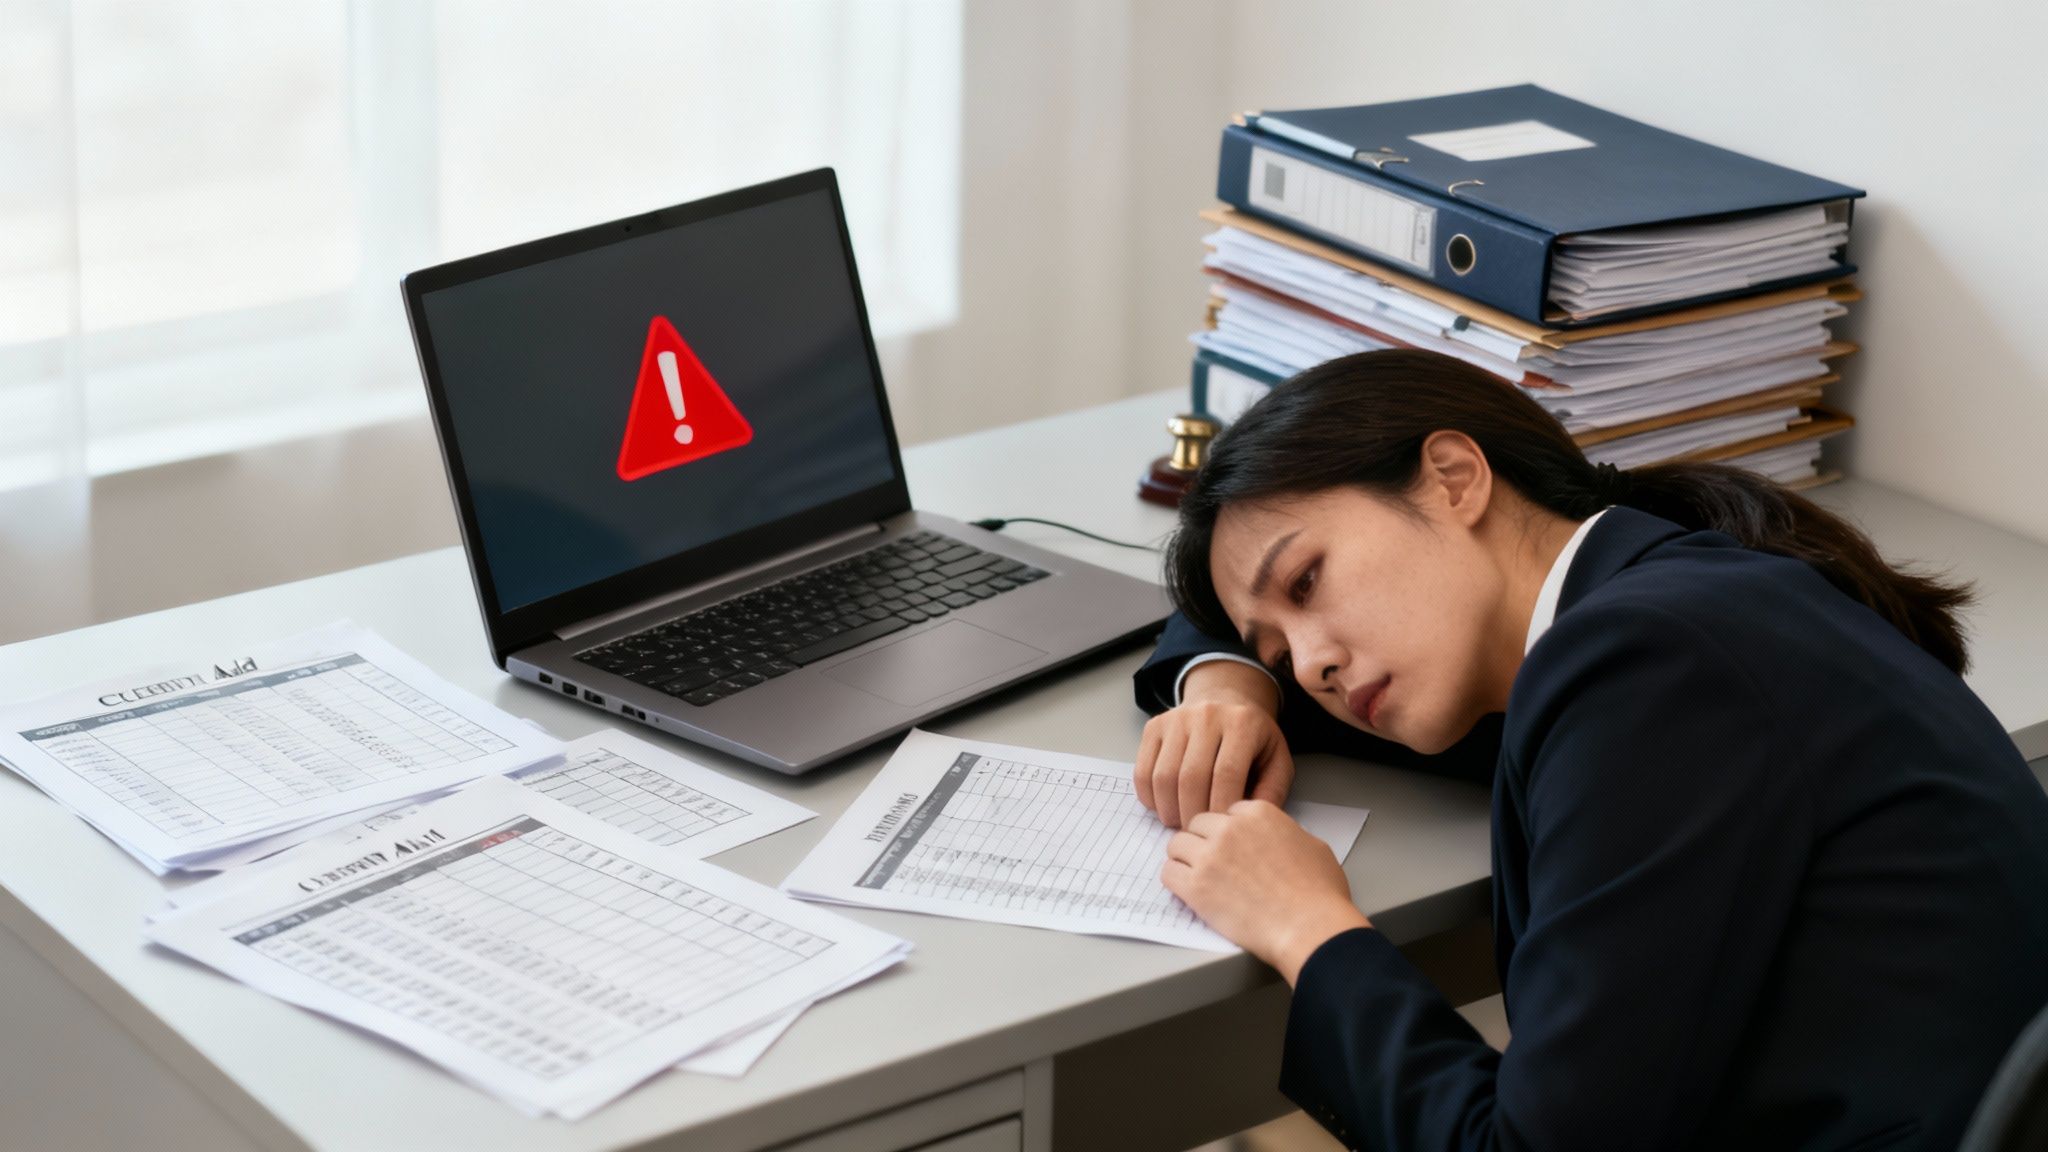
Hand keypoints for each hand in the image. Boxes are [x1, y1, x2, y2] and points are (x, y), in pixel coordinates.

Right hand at [1135, 661, 1294, 828]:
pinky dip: (1150, 797)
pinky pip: (1143, 771)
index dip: (1220, 808)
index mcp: (1242, 723)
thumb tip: (1246, 821)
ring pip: (1164, 776)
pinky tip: (1165, 806)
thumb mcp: (1277, 760)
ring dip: (1170, 809)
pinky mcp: (1154, 726)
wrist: (1227, 698)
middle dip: (1193, 814)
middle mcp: (1207, 715)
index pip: (1226, 773)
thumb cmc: (1254, 739)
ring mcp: (1176, 719)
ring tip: (1181, 821)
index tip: (1221, 831)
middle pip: (1191, 777)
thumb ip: (1270, 792)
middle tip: (1198, 831)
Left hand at [1161, 800, 1370, 983]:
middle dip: (1203, 842)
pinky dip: (1176, 881)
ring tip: (1198, 877)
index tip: (1232, 847)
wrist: (1309, 927)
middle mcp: (1229, 828)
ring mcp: (1210, 856)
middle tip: (1213, 864)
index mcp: (1258, 812)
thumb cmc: (1319, 893)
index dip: (1228, 831)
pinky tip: (1188, 891)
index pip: (1227, 811)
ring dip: (1185, 859)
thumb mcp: (1312, 846)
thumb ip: (1285, 833)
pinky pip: (1168, 873)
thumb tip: (1276, 840)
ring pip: (1177, 845)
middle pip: (1198, 824)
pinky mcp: (1196, 887)